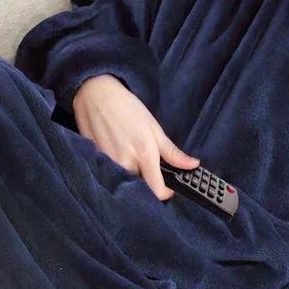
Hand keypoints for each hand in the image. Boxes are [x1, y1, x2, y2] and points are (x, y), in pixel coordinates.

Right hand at [72, 74, 199, 200]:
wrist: (95, 96)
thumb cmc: (127, 108)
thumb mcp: (154, 127)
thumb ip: (172, 152)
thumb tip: (192, 165)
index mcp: (144, 155)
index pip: (157, 191)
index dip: (166, 192)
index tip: (169, 185)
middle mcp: (126, 165)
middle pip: (141, 188)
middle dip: (148, 181)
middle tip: (149, 165)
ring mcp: (109, 165)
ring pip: (126, 181)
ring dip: (133, 175)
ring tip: (131, 154)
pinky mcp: (96, 162)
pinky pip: (112, 174)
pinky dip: (118, 168)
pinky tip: (118, 151)